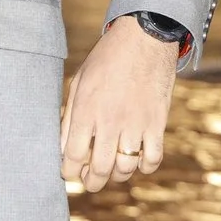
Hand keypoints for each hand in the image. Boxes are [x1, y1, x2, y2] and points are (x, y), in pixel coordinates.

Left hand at [61, 16, 177, 191]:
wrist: (144, 38)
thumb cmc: (107, 58)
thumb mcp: (79, 82)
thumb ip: (70, 115)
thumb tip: (62, 146)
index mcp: (86, 109)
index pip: (71, 155)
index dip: (68, 171)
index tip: (69, 173)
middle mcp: (110, 121)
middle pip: (99, 169)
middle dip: (91, 182)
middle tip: (89, 181)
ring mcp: (136, 124)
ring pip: (125, 169)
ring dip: (116, 175)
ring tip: (111, 170)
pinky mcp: (157, 123)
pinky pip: (152, 159)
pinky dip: (144, 167)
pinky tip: (137, 161)